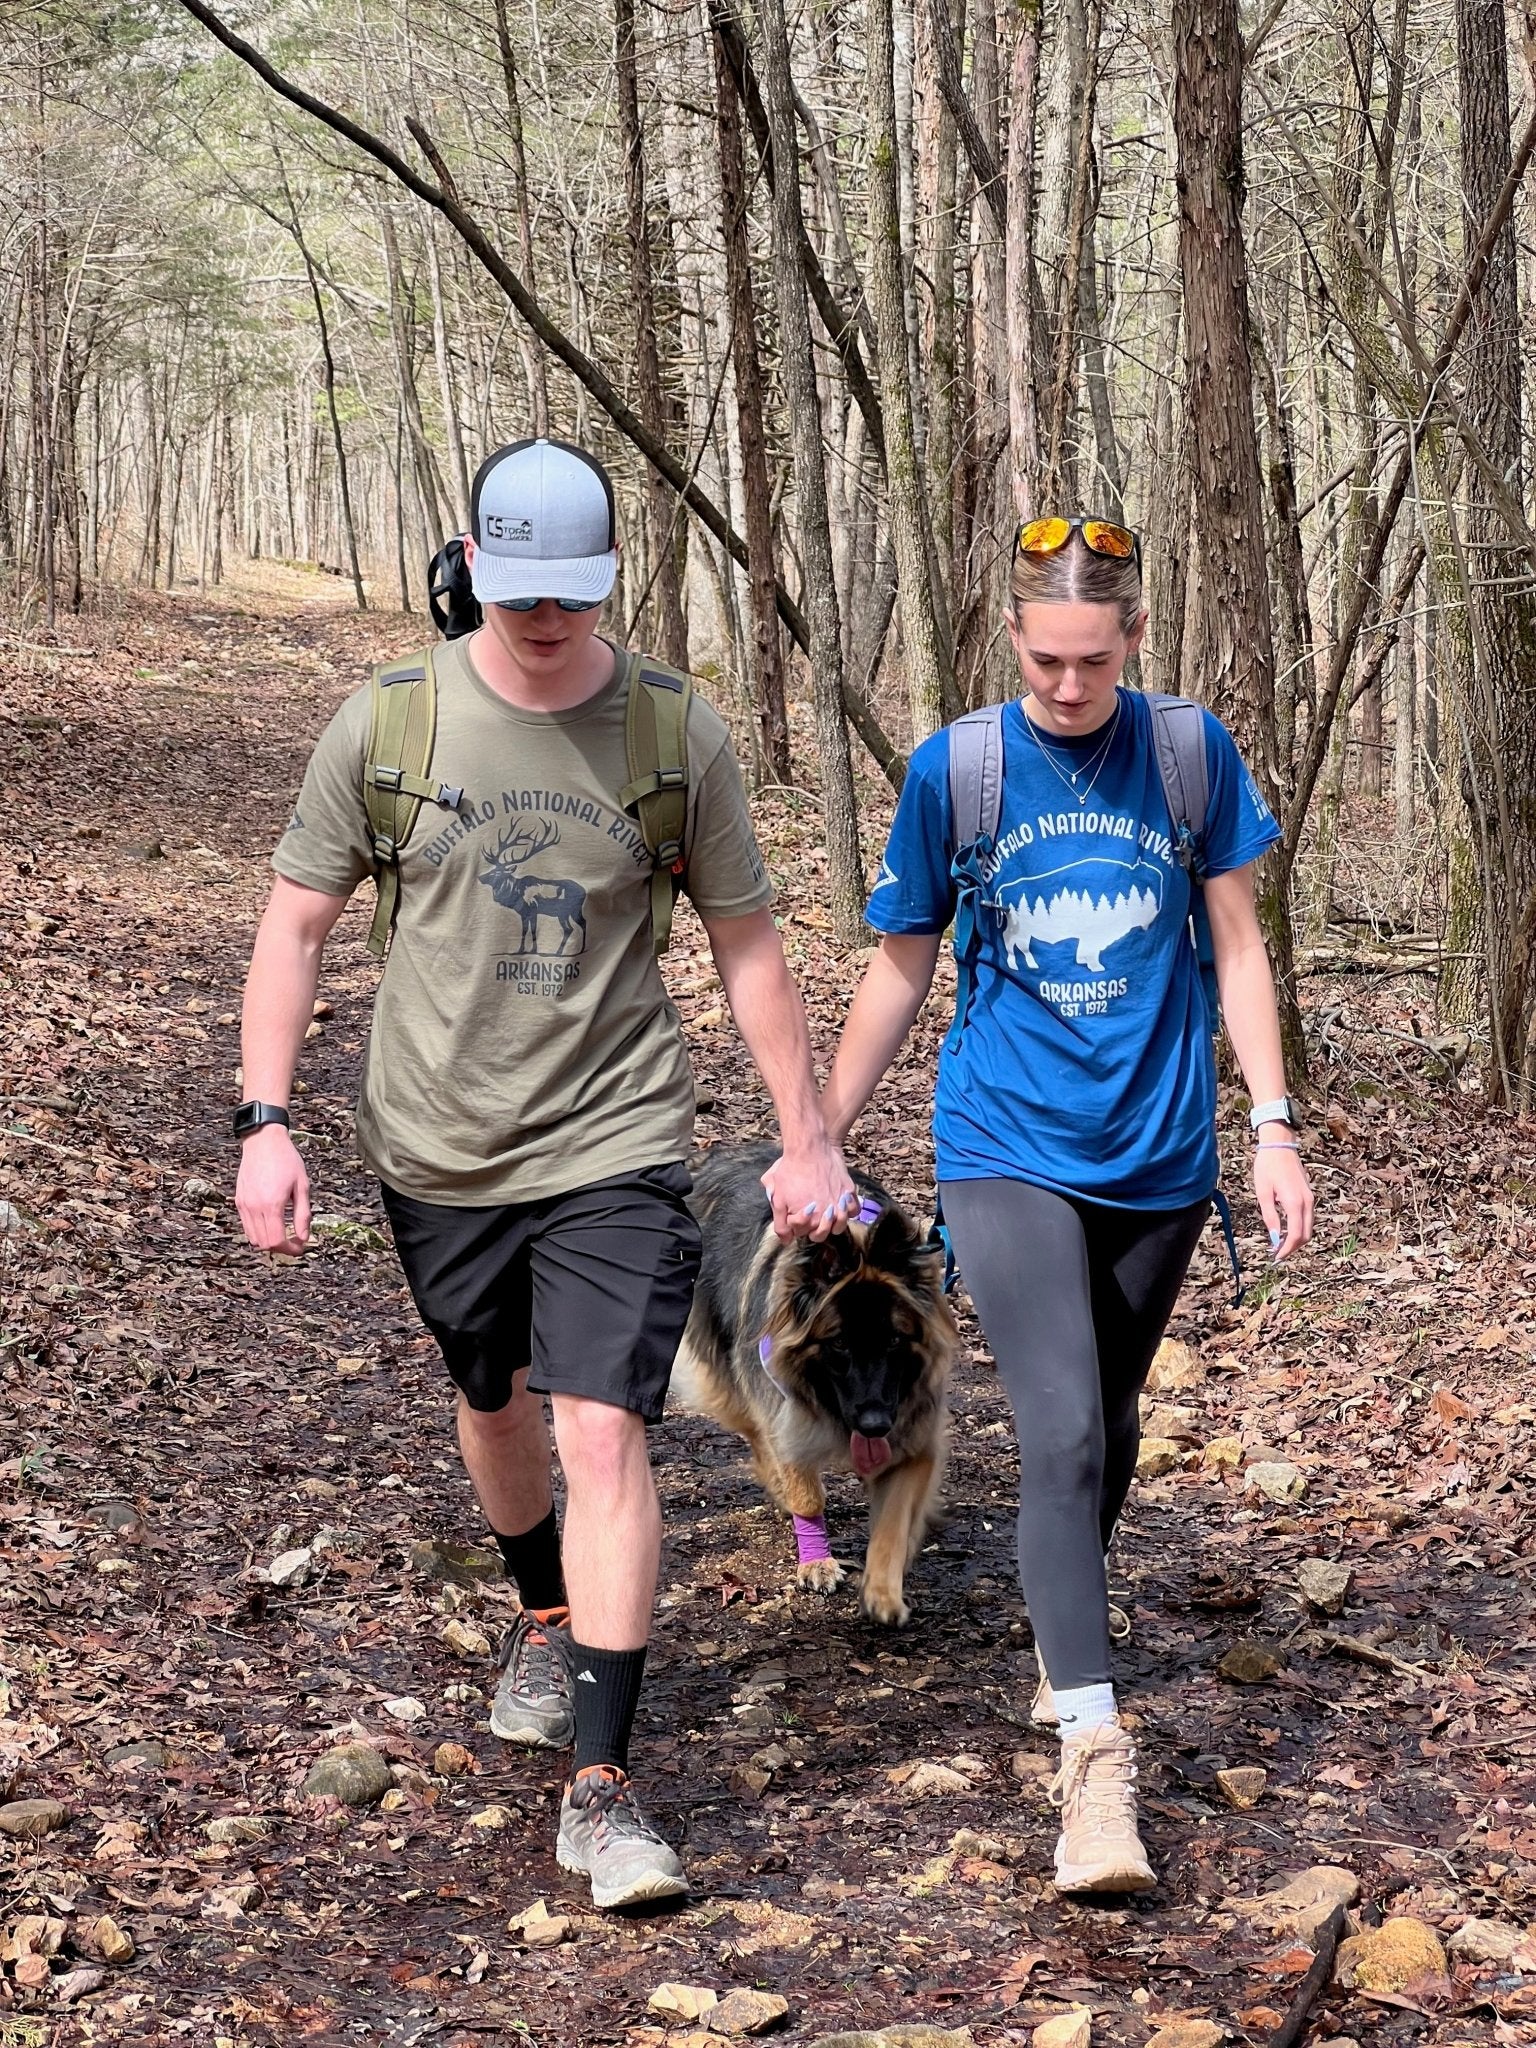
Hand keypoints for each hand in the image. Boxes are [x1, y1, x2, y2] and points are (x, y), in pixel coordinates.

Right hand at [236, 1125, 311, 1255]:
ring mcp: (244, 1205)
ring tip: (284, 1234)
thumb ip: (303, 1214)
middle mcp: (254, 1207)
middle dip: (281, 1248)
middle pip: (264, 1244)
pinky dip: (258, 1232)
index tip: (300, 1248)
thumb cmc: (285, 1159)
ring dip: (269, 1242)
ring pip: (253, 1238)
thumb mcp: (301, 1186)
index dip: (290, 1250)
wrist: (263, 1141)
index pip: (277, 1241)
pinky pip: (247, 1226)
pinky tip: (271, 1224)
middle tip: (295, 1243)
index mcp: (272, 1204)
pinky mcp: (239, 1201)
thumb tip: (304, 1237)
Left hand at [760, 1136, 857, 1243]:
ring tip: (825, 1215)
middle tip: (809, 1217)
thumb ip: (781, 1223)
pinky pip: (854, 1210)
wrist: (809, 1148)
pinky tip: (840, 1206)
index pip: (802, 1234)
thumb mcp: (777, 1197)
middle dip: (813, 1229)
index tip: (793, 1214)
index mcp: (807, 1219)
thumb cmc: (790, 1171)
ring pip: (840, 1226)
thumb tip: (786, 1241)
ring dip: (832, 1224)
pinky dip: (848, 1211)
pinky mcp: (848, 1192)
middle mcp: (826, 1215)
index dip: (796, 1225)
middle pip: (821, 1234)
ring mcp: (839, 1204)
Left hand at [1254, 1142, 1312, 1259]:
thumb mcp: (1263, 1193)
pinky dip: (1299, 1228)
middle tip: (1277, 1253)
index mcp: (1295, 1202)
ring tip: (1279, 1243)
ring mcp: (1310, 1198)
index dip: (1287, 1249)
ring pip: (1308, 1227)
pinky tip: (1285, 1230)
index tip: (1276, 1257)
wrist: (1279, 1145)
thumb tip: (1274, 1238)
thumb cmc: (1267, 1167)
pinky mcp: (1309, 1195)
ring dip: (1296, 1238)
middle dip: (1292, 1247)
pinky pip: (1307, 1218)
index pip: (1295, 1235)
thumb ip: (1270, 1217)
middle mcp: (1307, 1202)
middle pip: (1305, 1234)